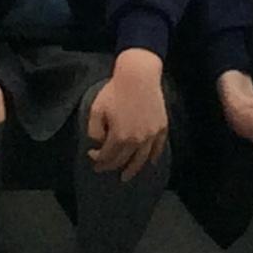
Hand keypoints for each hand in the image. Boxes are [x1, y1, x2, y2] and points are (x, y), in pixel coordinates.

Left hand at [87, 48, 168, 179]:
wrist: (138, 75)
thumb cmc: (115, 91)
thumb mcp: (96, 110)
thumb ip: (94, 131)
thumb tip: (97, 144)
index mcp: (119, 137)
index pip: (107, 156)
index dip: (98, 159)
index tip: (92, 156)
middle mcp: (137, 140)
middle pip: (123, 160)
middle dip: (111, 165)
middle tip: (104, 168)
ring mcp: (151, 134)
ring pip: (142, 158)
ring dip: (133, 169)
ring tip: (126, 177)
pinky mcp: (161, 127)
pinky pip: (158, 147)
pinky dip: (154, 156)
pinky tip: (150, 162)